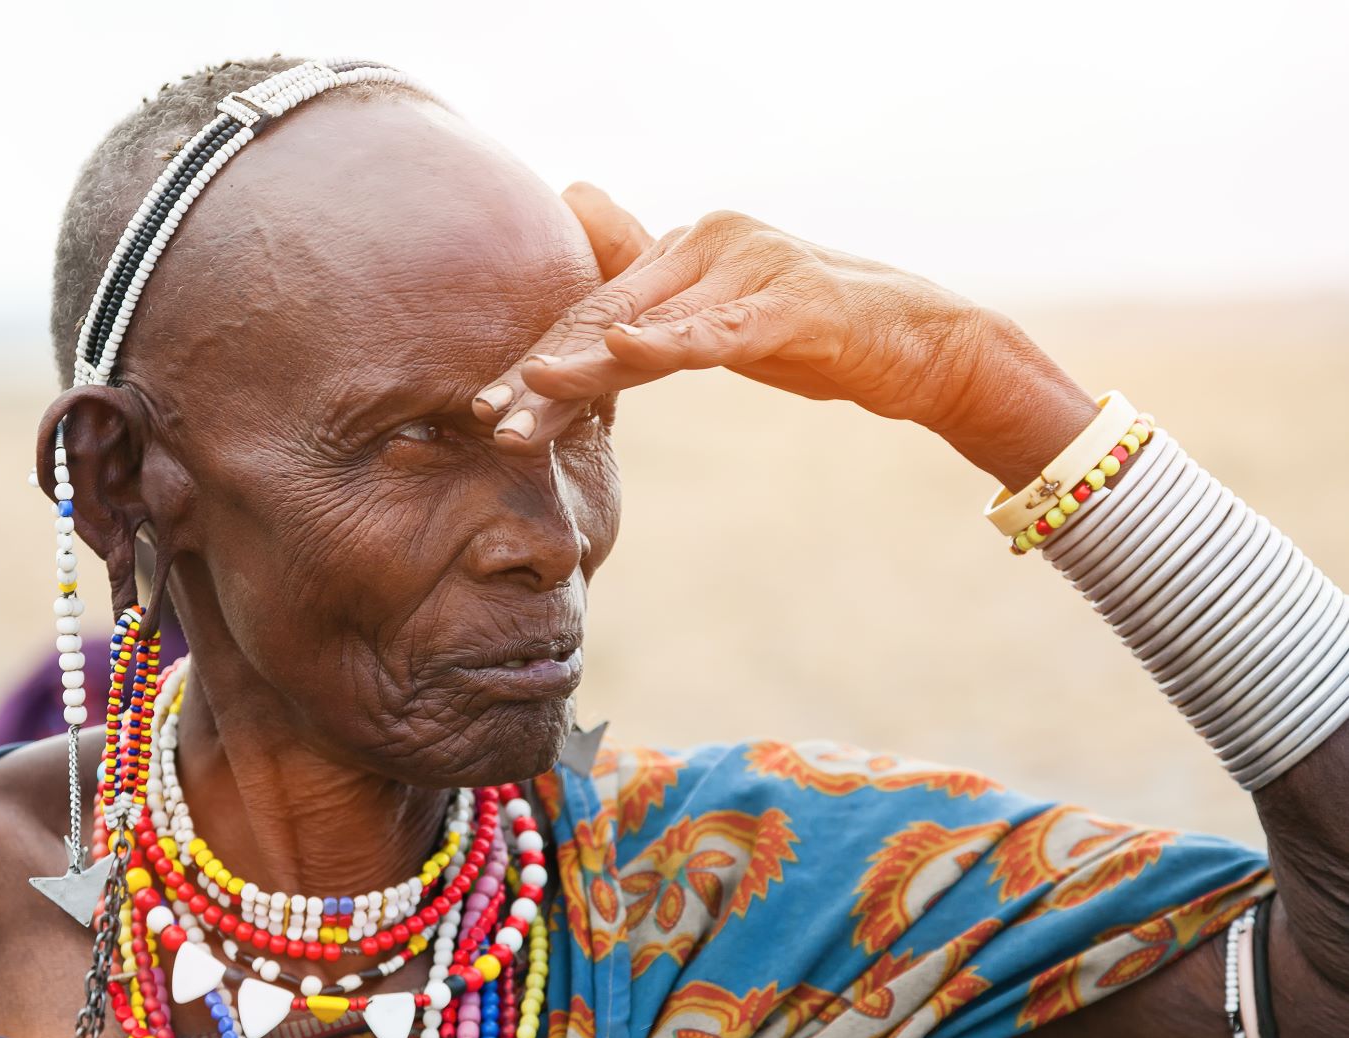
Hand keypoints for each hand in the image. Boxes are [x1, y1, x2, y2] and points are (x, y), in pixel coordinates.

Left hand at [479, 185, 1096, 487]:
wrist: (928, 346)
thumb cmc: (819, 337)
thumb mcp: (724, 325)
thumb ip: (657, 307)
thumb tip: (587, 264)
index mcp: (691, 247)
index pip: (599, 306)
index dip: (542, 351)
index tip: (490, 401)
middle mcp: (713, 240)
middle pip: (609, 314)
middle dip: (546, 369)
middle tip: (491, 415)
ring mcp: (754, 266)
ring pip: (650, 323)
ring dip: (585, 367)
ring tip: (530, 398)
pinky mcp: (795, 304)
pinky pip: (719, 330)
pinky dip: (669, 345)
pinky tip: (623, 354)